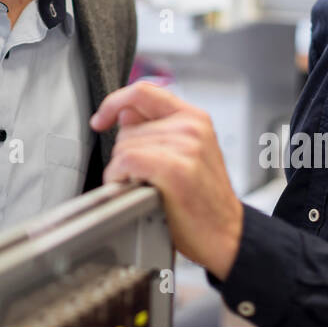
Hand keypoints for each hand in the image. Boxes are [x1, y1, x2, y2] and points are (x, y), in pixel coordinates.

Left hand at [90, 81, 243, 279]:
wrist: (227, 235)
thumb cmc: (203, 201)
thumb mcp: (186, 154)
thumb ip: (156, 129)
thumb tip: (123, 115)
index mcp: (194, 117)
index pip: (143, 91)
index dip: (114, 102)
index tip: (100, 121)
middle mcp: (191, 126)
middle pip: (128, 127)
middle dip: (124, 155)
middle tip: (141, 179)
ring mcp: (186, 146)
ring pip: (124, 146)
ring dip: (122, 171)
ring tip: (143, 189)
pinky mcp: (175, 168)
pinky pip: (126, 161)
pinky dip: (120, 178)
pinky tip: (133, 191)